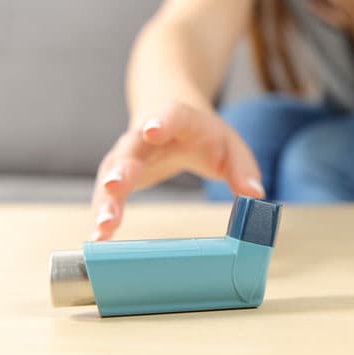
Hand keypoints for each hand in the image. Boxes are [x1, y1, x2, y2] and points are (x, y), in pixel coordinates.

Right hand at [90, 102, 264, 240]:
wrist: (165, 117)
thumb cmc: (203, 135)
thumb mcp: (230, 145)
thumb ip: (243, 168)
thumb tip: (255, 196)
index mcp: (179, 121)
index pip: (170, 116)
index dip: (161, 122)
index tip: (152, 131)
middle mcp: (144, 136)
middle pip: (130, 149)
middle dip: (122, 167)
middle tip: (115, 185)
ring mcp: (127, 156)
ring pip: (111, 174)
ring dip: (106, 200)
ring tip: (104, 226)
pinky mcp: (117, 176)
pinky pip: (106, 195)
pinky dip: (103, 214)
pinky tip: (99, 239)